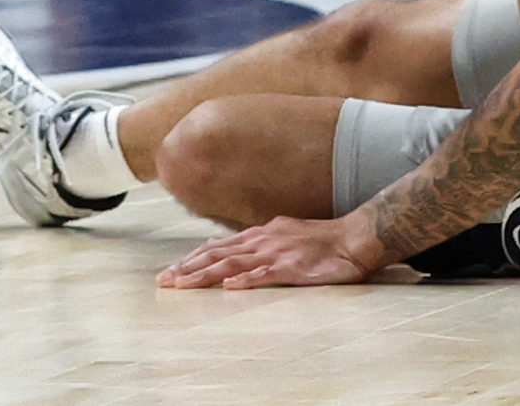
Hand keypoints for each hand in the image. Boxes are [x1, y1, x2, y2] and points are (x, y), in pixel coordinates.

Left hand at [157, 215, 384, 289]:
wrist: (356, 237)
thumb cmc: (322, 241)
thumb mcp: (282, 235)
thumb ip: (254, 243)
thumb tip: (224, 248)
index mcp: (261, 234)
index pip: (218, 246)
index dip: (192, 259)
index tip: (170, 271)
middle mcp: (264, 239)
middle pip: (218, 254)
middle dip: (189, 268)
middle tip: (164, 282)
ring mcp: (278, 252)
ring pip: (235, 263)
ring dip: (207, 275)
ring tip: (184, 285)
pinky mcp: (294, 267)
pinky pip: (267, 274)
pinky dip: (247, 279)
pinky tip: (230, 286)